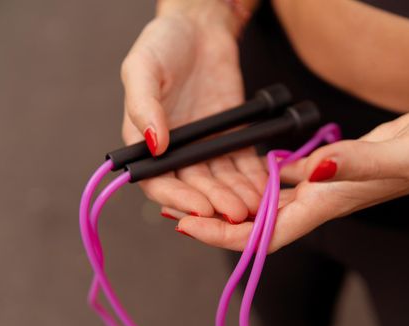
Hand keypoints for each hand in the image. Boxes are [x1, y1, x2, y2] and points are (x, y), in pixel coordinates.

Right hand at [121, 2, 266, 222]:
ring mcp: (205, 145)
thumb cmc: (163, 43)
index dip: (178, 198)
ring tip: (254, 207)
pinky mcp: (230, 137)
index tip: (200, 206)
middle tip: (235, 213)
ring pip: (221, 181)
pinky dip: (252, 178)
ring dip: (236, 196)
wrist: (200, 28)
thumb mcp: (143, 67)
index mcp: (146, 140)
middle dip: (215, 202)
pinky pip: (241, 163)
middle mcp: (176, 150)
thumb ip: (143, 105)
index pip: (158, 181)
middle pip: (194, 187)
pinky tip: (265, 190)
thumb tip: (152, 145)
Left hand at [176, 109, 408, 250]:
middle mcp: (318, 200)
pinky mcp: (325, 168)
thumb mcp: (403, 154)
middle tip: (171, 207)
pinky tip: (237, 170)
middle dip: (212, 221)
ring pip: (264, 202)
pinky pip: (281, 179)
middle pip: (256, 223)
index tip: (188, 226)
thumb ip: (357, 164)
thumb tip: (311, 170)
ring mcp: (320, 186)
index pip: (268, 233)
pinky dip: (255, 179)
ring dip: (228, 200)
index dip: (226, 235)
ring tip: (191, 189)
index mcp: (329, 203)